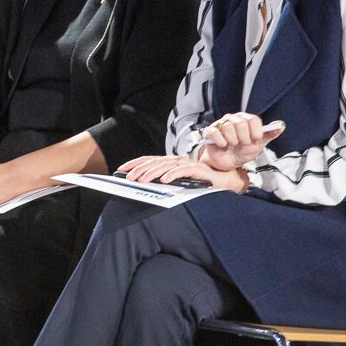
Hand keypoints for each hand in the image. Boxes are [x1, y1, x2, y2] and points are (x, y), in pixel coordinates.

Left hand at [117, 154, 247, 192]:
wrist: (225, 181)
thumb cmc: (201, 182)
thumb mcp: (178, 182)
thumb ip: (164, 180)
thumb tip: (144, 185)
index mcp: (171, 162)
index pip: (149, 160)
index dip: (134, 163)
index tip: (121, 169)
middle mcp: (177, 160)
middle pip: (154, 162)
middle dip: (140, 169)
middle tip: (128, 177)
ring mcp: (187, 164)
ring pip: (166, 166)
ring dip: (152, 172)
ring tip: (142, 179)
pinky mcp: (198, 170)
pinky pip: (183, 171)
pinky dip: (173, 175)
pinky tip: (164, 180)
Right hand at [198, 113, 283, 170]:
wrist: (228, 163)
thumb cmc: (242, 152)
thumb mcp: (259, 145)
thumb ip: (269, 134)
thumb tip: (281, 125)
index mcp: (246, 120)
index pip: (253, 119)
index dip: (255, 133)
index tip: (254, 140)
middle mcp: (233, 119)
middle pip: (241, 123)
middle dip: (244, 138)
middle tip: (242, 144)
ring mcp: (220, 124)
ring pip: (228, 127)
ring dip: (232, 141)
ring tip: (232, 145)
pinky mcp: (210, 131)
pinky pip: (215, 132)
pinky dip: (221, 142)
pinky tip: (223, 146)